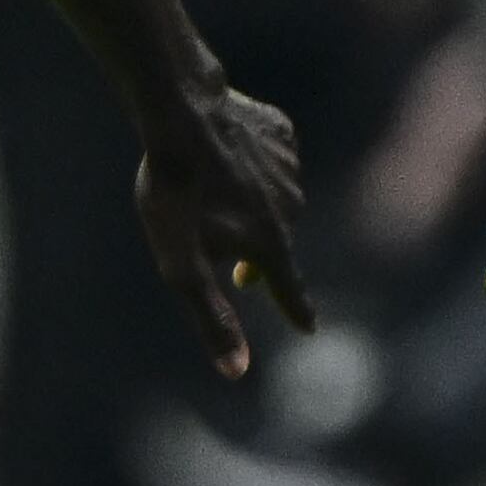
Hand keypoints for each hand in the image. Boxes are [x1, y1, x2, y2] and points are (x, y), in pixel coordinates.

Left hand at [132, 78, 310, 378]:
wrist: (182, 113)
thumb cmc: (176, 194)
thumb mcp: (182, 266)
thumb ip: (212, 319)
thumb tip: (237, 372)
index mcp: (271, 245)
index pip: (289, 289)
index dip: (296, 310)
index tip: (309, 326)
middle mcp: (293, 210)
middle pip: (275, 242)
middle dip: (252, 249)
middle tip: (217, 243)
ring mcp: (290, 169)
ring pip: (273, 198)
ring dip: (252, 203)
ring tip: (211, 188)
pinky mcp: (282, 134)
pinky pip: (272, 158)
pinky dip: (254, 163)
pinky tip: (226, 153)